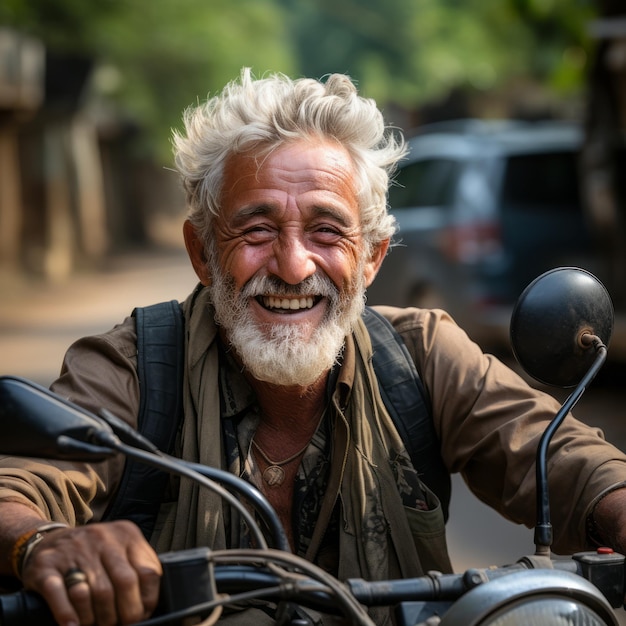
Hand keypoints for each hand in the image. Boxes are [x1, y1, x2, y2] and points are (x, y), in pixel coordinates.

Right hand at [21, 520, 161, 625]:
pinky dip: (66, 614)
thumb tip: (147, 606)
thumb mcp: (122, 548)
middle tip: (118, 625)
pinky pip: (59, 593)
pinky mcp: (46, 565)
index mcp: (126, 534)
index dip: (146, 600)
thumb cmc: (94, 552)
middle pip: (123, 582)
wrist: (49, 540)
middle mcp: (102, 538)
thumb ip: (138, 568)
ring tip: (95, 624)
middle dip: (124, 613)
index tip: (141, 615)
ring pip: (92, 593)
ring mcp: (73, 550)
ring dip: (95, 618)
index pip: (148, 572)